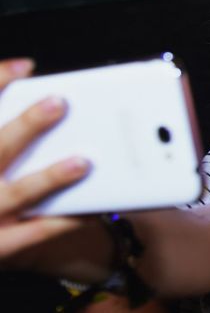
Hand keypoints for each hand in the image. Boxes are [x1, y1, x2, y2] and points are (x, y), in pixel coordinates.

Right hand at [0, 59, 88, 258]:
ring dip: (51, 176)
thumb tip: (23, 69)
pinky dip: (70, 217)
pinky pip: (39, 231)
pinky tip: (98, 203)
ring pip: (18, 193)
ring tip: (83, 161)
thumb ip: (3, 116)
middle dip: (27, 126)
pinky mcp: (2, 245)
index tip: (25, 67)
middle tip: (59, 103)